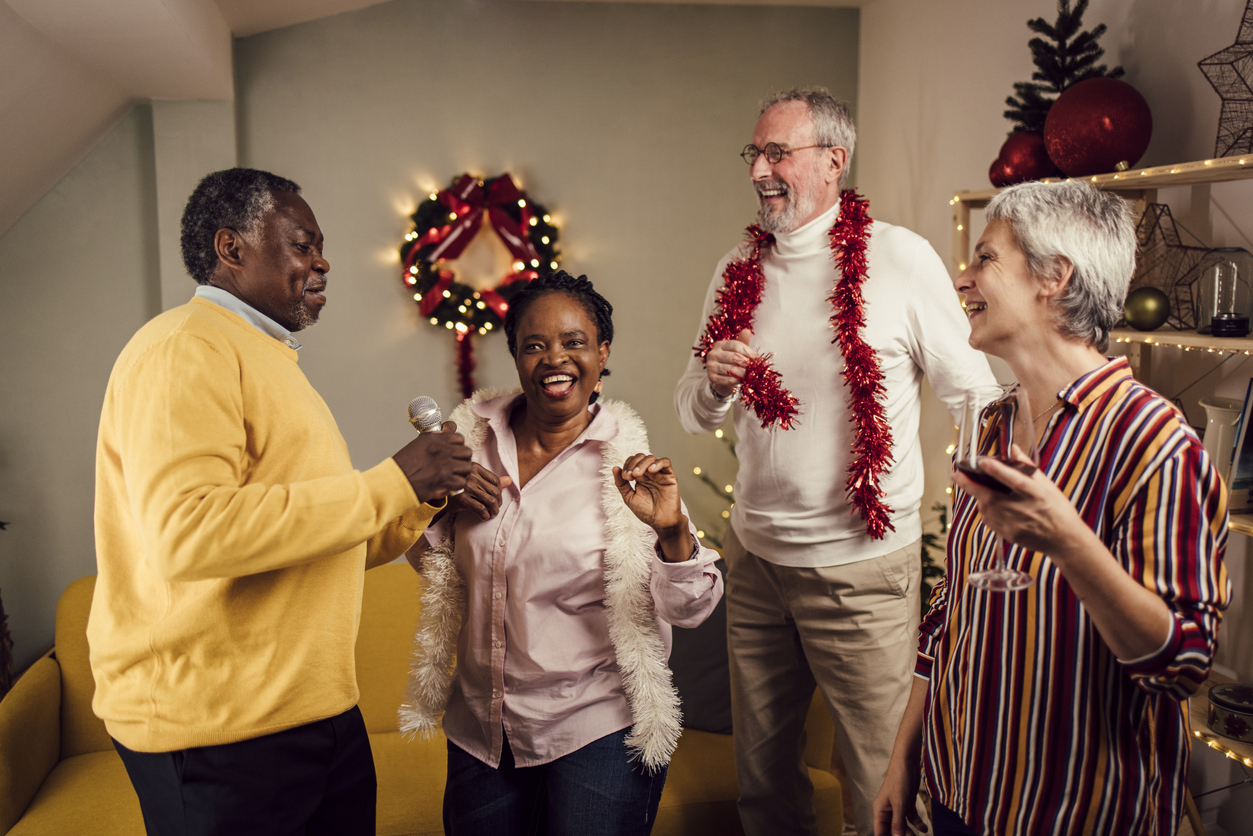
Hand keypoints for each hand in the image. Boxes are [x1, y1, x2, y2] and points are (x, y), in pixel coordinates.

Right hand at [392, 421, 472, 503]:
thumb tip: (447, 429)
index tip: (454, 452)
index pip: (459, 438)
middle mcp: (441, 450)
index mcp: (434, 439)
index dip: (458, 446)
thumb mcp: (417, 445)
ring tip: (453, 476)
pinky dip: (456, 486)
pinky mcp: (444, 481)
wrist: (393, 483)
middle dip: (463, 459)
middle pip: (466, 452)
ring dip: (461, 473)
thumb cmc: (402, 466)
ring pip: (467, 467)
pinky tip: (449, 485)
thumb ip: (434, 438)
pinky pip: (461, 482)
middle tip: (456, 465)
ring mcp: (444, 465)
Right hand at [442, 462, 512, 521]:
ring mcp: (466, 487)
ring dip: (493, 511)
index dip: (499, 492)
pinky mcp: (462, 499)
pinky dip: (485, 515)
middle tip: (495, 509)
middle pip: (494, 491)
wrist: (435, 495)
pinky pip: (481, 509)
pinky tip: (484, 517)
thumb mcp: (471, 478)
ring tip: (491, 514)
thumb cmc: (455, 486)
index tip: (497, 499)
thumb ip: (490, 479)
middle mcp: (471, 475)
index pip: (495, 480)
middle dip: (498, 503)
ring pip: (490, 501)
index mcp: (474, 467)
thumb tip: (509, 480)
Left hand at [614, 454, 683, 530]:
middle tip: (630, 476)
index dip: (627, 465)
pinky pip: (666, 462)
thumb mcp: (629, 497)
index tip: (625, 478)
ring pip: (652, 458)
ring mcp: (660, 474)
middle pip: (641, 457)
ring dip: (642, 464)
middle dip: (633, 464)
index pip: (632, 462)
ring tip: (637, 474)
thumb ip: (621, 484)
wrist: (660, 522)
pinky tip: (651, 470)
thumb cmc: (646, 511)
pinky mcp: (670, 477)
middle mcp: (649, 473)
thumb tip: (615, 468)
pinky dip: (658, 463)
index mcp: (640, 477)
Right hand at [706, 329, 756, 397]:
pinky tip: (742, 381)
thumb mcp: (737, 350)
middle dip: (747, 363)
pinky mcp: (711, 378)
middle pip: (733, 357)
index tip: (758, 358)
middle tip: (756, 368)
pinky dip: (737, 381)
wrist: (721, 377)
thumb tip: (747, 330)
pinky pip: (727, 380)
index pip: (736, 345)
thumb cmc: (731, 361)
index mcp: (720, 344)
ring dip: (743, 374)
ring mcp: (710, 366)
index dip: (748, 352)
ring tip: (751, 376)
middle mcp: (713, 354)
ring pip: (731, 369)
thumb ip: (742, 342)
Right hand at [871, 758, 925, 835]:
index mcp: (880, 811)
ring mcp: (897, 807)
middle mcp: (887, 810)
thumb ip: (898, 823)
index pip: (880, 832)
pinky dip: (917, 823)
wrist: (908, 762)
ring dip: (910, 832)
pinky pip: (910, 818)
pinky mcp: (906, 803)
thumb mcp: (900, 804)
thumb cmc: (899, 779)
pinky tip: (924, 828)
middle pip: (892, 830)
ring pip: (902, 826)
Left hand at [952, 445, 1085, 559]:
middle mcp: (1024, 509)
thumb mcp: (1048, 485)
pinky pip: (989, 520)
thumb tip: (1013, 449)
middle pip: (990, 496)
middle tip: (955, 474)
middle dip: (969, 485)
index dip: (997, 470)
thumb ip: (1027, 467)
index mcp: (1036, 493)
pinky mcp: (1008, 534)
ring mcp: (1015, 524)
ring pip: (986, 508)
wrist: (1064, 540)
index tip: (982, 461)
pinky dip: (987, 511)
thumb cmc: (1057, 509)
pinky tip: (993, 506)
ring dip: (980, 498)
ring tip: (984, 491)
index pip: (1014, 479)